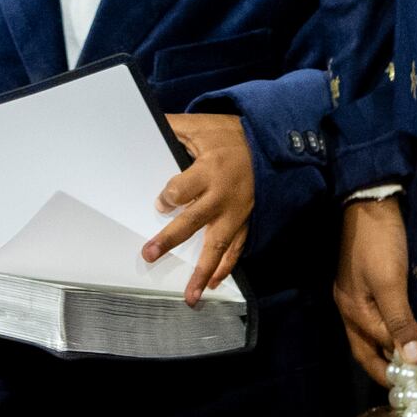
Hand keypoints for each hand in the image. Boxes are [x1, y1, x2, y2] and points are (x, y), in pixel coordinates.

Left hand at [143, 113, 255, 305]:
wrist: (271, 144)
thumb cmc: (230, 136)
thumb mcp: (201, 126)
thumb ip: (173, 127)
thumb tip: (145, 121)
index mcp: (209, 170)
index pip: (182, 190)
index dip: (168, 198)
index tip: (160, 203)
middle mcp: (221, 195)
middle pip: (193, 221)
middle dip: (170, 239)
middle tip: (150, 255)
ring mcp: (235, 213)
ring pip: (217, 246)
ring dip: (203, 271)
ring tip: (191, 296)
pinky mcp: (245, 221)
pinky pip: (236, 248)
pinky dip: (226, 267)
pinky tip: (212, 283)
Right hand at [333, 196, 416, 386]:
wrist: (369, 201)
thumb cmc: (379, 242)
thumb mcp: (391, 282)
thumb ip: (400, 321)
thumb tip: (413, 360)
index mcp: (352, 310)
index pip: (376, 347)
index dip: (395, 367)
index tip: (416, 384)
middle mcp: (348, 306)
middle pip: (363, 347)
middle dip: (382, 367)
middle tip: (406, 383)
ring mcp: (354, 293)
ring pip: (367, 333)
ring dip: (383, 349)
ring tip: (406, 363)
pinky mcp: (363, 281)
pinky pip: (372, 317)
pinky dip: (385, 330)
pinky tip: (399, 331)